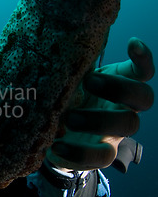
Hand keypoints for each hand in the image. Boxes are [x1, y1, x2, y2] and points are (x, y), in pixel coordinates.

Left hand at [47, 37, 154, 170]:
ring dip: (99, 119)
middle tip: (88, 82)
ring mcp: (116, 131)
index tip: (132, 42)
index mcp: (118, 83)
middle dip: (118, 87)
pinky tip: (56, 146)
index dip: (143, 58)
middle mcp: (124, 106)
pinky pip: (102, 157)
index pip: (140, 70)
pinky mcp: (103, 152)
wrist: (52, 133)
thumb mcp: (65, 80)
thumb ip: (67, 66)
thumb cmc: (64, 96)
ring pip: (129, 125)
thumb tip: (52, 39)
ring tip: (68, 118)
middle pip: (143, 97)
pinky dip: (79, 153)